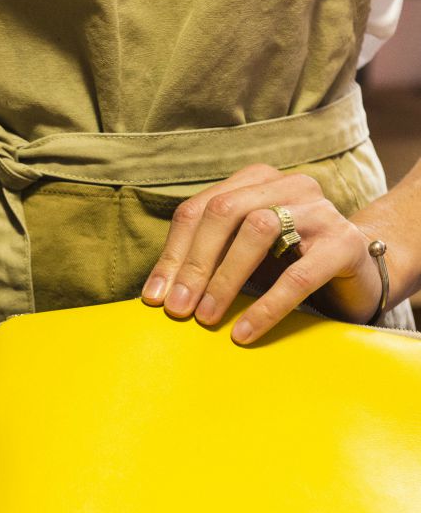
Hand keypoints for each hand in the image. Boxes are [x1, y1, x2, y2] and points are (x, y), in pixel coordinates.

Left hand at [141, 164, 382, 341]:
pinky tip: (244, 331)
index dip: (172, 254)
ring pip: (259, 231)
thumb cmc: (286, 262)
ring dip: (225, 279)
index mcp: (252, 181)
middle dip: (194, 264)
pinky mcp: (345, 243)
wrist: (359, 273)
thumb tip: (158, 293)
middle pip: (224, 213)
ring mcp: (319, 209)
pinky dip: (266, 306)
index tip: (154, 297)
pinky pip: (298, 275)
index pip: (198, 210)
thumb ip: (204, 260)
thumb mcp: (240, 255)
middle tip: (177, 310)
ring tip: (205, 317)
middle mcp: (286, 185)